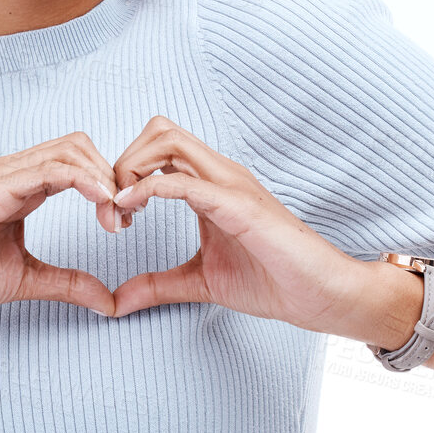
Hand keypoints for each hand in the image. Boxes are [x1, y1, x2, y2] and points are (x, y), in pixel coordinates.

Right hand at [0, 133, 121, 330]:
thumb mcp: (27, 279)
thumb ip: (68, 283)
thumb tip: (109, 302)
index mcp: (18, 186)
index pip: (74, 162)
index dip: (106, 185)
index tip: (123, 222)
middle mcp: (9, 171)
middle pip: (77, 146)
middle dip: (110, 176)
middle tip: (125, 218)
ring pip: (68, 150)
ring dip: (102, 178)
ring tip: (116, 214)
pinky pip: (49, 170)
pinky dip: (83, 181)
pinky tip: (102, 203)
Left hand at [107, 115, 374, 330]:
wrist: (320, 296)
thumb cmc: (271, 281)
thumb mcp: (199, 282)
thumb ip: (157, 285)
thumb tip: (116, 302)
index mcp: (209, 184)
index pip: (156, 148)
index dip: (124, 174)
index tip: (114, 219)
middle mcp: (219, 174)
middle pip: (157, 130)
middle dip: (123, 162)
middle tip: (113, 210)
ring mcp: (230, 184)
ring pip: (167, 140)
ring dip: (132, 169)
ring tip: (123, 212)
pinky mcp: (238, 205)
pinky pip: (184, 180)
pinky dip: (148, 189)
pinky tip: (131, 211)